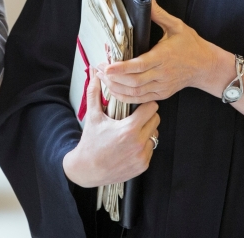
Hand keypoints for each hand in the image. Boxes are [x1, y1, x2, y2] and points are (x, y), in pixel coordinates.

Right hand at [62, 69, 159, 187]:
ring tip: (132, 131)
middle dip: (147, 116)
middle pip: (156, 120)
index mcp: (129, 129)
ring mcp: (142, 156)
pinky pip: (151, 149)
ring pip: (155, 135)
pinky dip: (144, 145)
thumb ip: (95, 92)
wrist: (87, 170)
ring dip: (147, 131)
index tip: (138, 105)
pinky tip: (131, 144)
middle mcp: (139, 144)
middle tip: (135, 117)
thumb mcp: (93, 116)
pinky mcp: (142, 166)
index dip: (145, 104)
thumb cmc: (90, 142)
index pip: (151, 108)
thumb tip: (94, 74)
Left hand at [100, 0, 228, 103]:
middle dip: (113, 78)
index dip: (121, 68)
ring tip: (102, 79)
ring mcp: (162, 86)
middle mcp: (162, 74)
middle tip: (97, 70)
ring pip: (136, 92)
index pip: (139, 65)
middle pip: (133, 81)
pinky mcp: (162, 94)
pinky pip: (141, 99)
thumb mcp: (177, 25)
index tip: (106, 66)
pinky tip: (114, 90)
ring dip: (116, 88)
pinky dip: (126, 97)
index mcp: (163, 56)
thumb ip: (158, 12)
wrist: (207, 67)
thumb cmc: (191, 45)